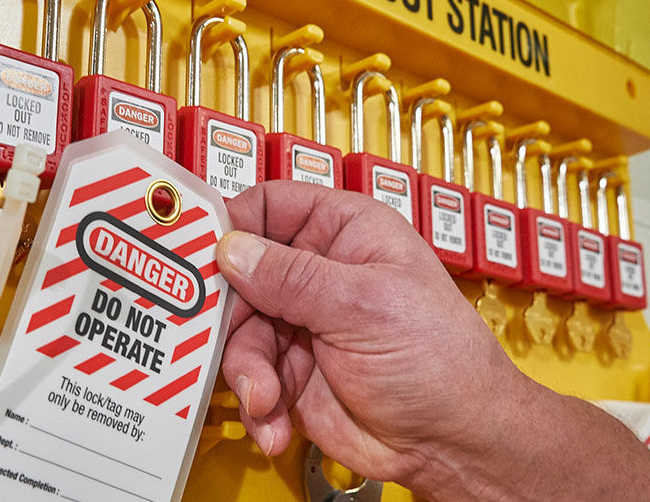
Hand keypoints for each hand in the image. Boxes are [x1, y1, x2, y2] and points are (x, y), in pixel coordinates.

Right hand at [216, 181, 522, 485]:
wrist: (453, 443)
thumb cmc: (443, 362)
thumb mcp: (366, 307)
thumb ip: (294, 278)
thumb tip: (234, 249)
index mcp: (343, 232)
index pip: (269, 206)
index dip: (231, 224)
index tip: (197, 250)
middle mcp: (316, 274)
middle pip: (239, 276)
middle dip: (231, 317)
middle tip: (227, 341)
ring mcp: (301, 324)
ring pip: (237, 334)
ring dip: (247, 371)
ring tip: (268, 396)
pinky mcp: (290, 372)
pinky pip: (248, 378)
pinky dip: (257, 404)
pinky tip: (277, 419)